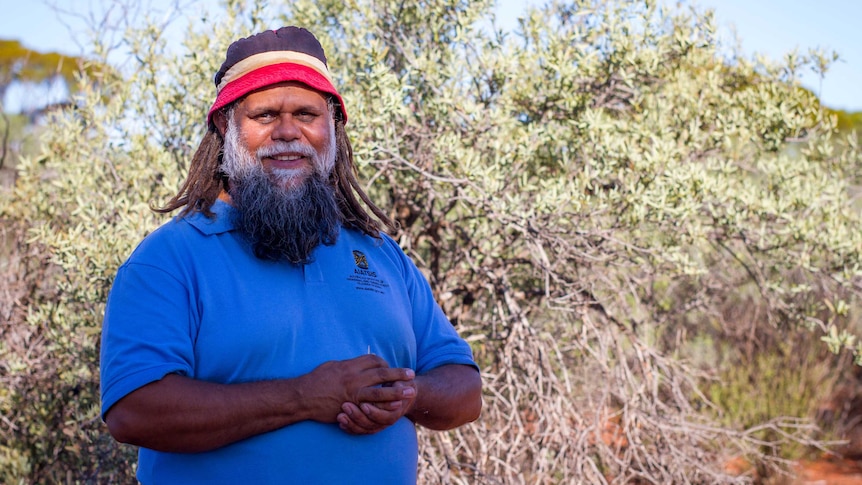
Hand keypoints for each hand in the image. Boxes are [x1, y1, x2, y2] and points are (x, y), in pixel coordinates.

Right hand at [298, 354, 414, 422]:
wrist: (302, 397)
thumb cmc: (315, 380)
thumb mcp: (331, 366)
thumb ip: (346, 364)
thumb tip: (356, 362)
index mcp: (349, 365)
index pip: (373, 360)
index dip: (384, 363)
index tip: (389, 367)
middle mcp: (353, 376)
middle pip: (381, 372)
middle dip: (398, 373)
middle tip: (410, 374)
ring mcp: (353, 392)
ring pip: (380, 390)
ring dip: (397, 390)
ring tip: (409, 391)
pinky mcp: (351, 405)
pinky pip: (371, 405)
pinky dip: (383, 405)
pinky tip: (393, 406)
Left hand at [336, 380, 416, 434]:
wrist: (403, 396)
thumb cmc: (402, 385)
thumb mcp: (405, 383)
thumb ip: (400, 384)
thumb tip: (398, 384)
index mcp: (395, 410)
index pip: (384, 416)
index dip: (374, 412)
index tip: (363, 405)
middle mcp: (386, 420)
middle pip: (370, 424)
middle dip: (357, 416)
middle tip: (345, 406)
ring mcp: (377, 424)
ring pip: (363, 429)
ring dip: (351, 423)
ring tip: (340, 415)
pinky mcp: (369, 425)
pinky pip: (358, 431)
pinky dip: (350, 428)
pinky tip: (340, 423)